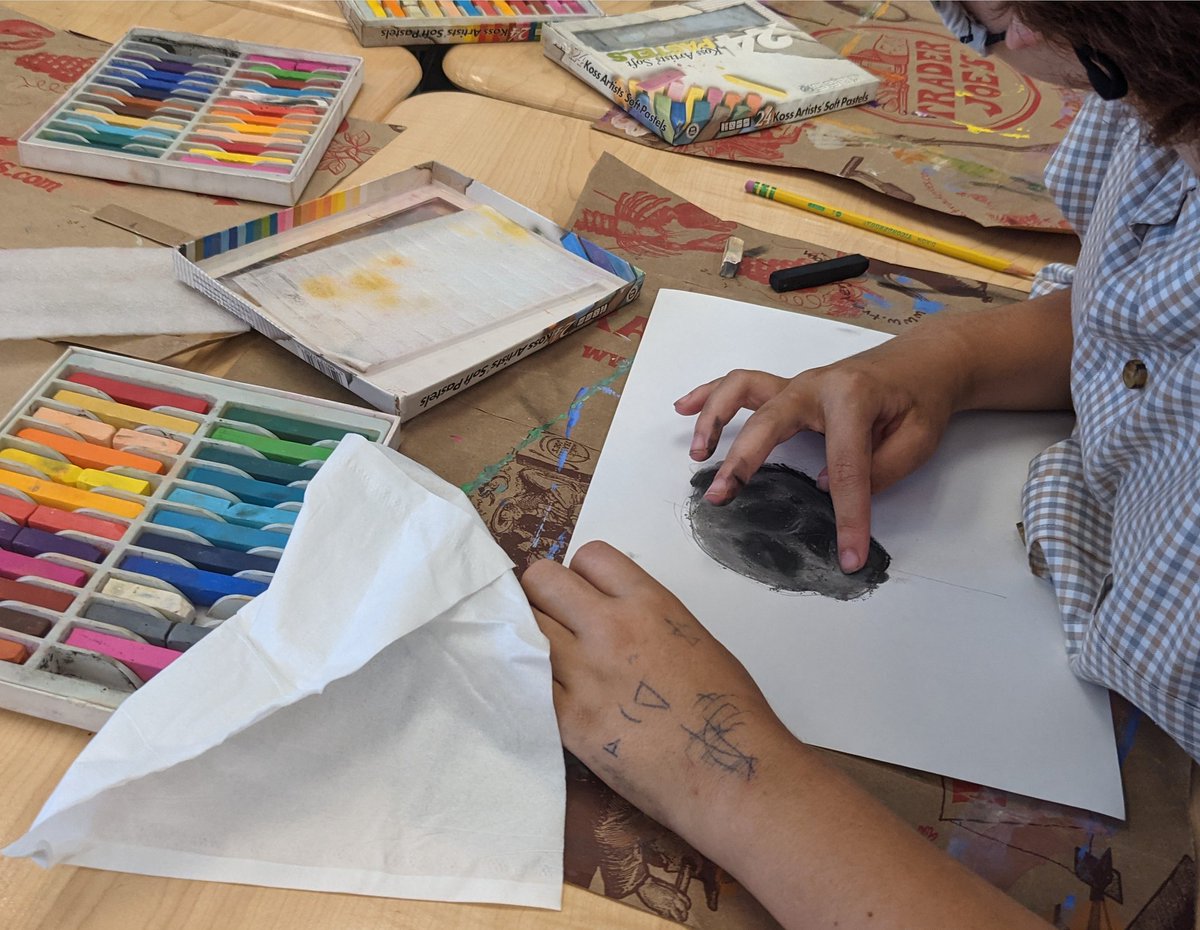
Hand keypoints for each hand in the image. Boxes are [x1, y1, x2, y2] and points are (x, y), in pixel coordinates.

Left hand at [522, 541, 792, 842]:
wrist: (728, 773)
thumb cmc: (726, 708)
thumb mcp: (694, 638)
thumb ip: (646, 618)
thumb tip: (615, 617)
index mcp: (648, 603)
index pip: (588, 556)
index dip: (581, 575)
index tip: (584, 597)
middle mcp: (609, 627)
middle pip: (541, 581)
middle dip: (542, 595)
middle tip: (553, 622)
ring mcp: (583, 672)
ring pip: (522, 628)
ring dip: (527, 638)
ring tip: (544, 658)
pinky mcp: (566, 719)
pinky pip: (525, 681)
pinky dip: (527, 681)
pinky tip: (541, 692)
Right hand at [636, 876, 690, 920]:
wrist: (645, 884)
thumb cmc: (653, 883)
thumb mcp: (667, 887)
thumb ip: (673, 893)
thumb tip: (677, 899)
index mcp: (676, 892)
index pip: (687, 902)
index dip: (687, 906)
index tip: (685, 908)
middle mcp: (674, 899)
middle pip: (684, 910)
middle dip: (684, 915)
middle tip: (682, 917)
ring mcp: (668, 905)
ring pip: (678, 916)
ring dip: (678, 918)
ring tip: (677, 920)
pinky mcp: (661, 910)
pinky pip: (668, 917)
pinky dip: (668, 918)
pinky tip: (667, 916)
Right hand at [673, 339, 961, 572]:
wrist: (925, 360)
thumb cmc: (922, 399)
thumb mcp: (918, 439)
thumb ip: (879, 468)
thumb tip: (830, 486)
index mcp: (854, 398)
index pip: (847, 468)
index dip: (848, 517)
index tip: (849, 555)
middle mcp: (817, 386)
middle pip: (771, 424)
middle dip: (743, 462)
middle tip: (722, 497)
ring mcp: (798, 385)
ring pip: (743, 391)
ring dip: (714, 420)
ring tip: (697, 454)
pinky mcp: (789, 391)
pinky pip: (741, 387)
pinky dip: (709, 396)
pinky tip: (684, 409)